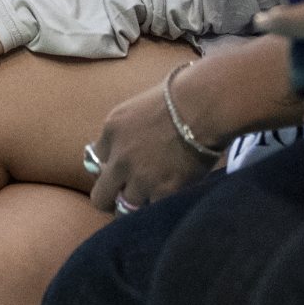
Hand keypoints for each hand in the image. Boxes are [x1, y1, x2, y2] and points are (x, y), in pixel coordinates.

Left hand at [87, 81, 214, 213]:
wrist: (206, 103)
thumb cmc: (182, 94)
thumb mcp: (141, 105)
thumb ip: (128, 129)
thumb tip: (126, 144)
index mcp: (112, 130)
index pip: (97, 160)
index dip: (111, 165)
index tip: (123, 166)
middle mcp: (119, 158)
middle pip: (100, 197)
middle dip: (110, 199)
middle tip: (124, 197)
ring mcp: (139, 177)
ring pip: (124, 210)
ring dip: (135, 206)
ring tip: (150, 199)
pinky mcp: (163, 191)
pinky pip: (151, 210)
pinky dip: (158, 207)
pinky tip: (166, 199)